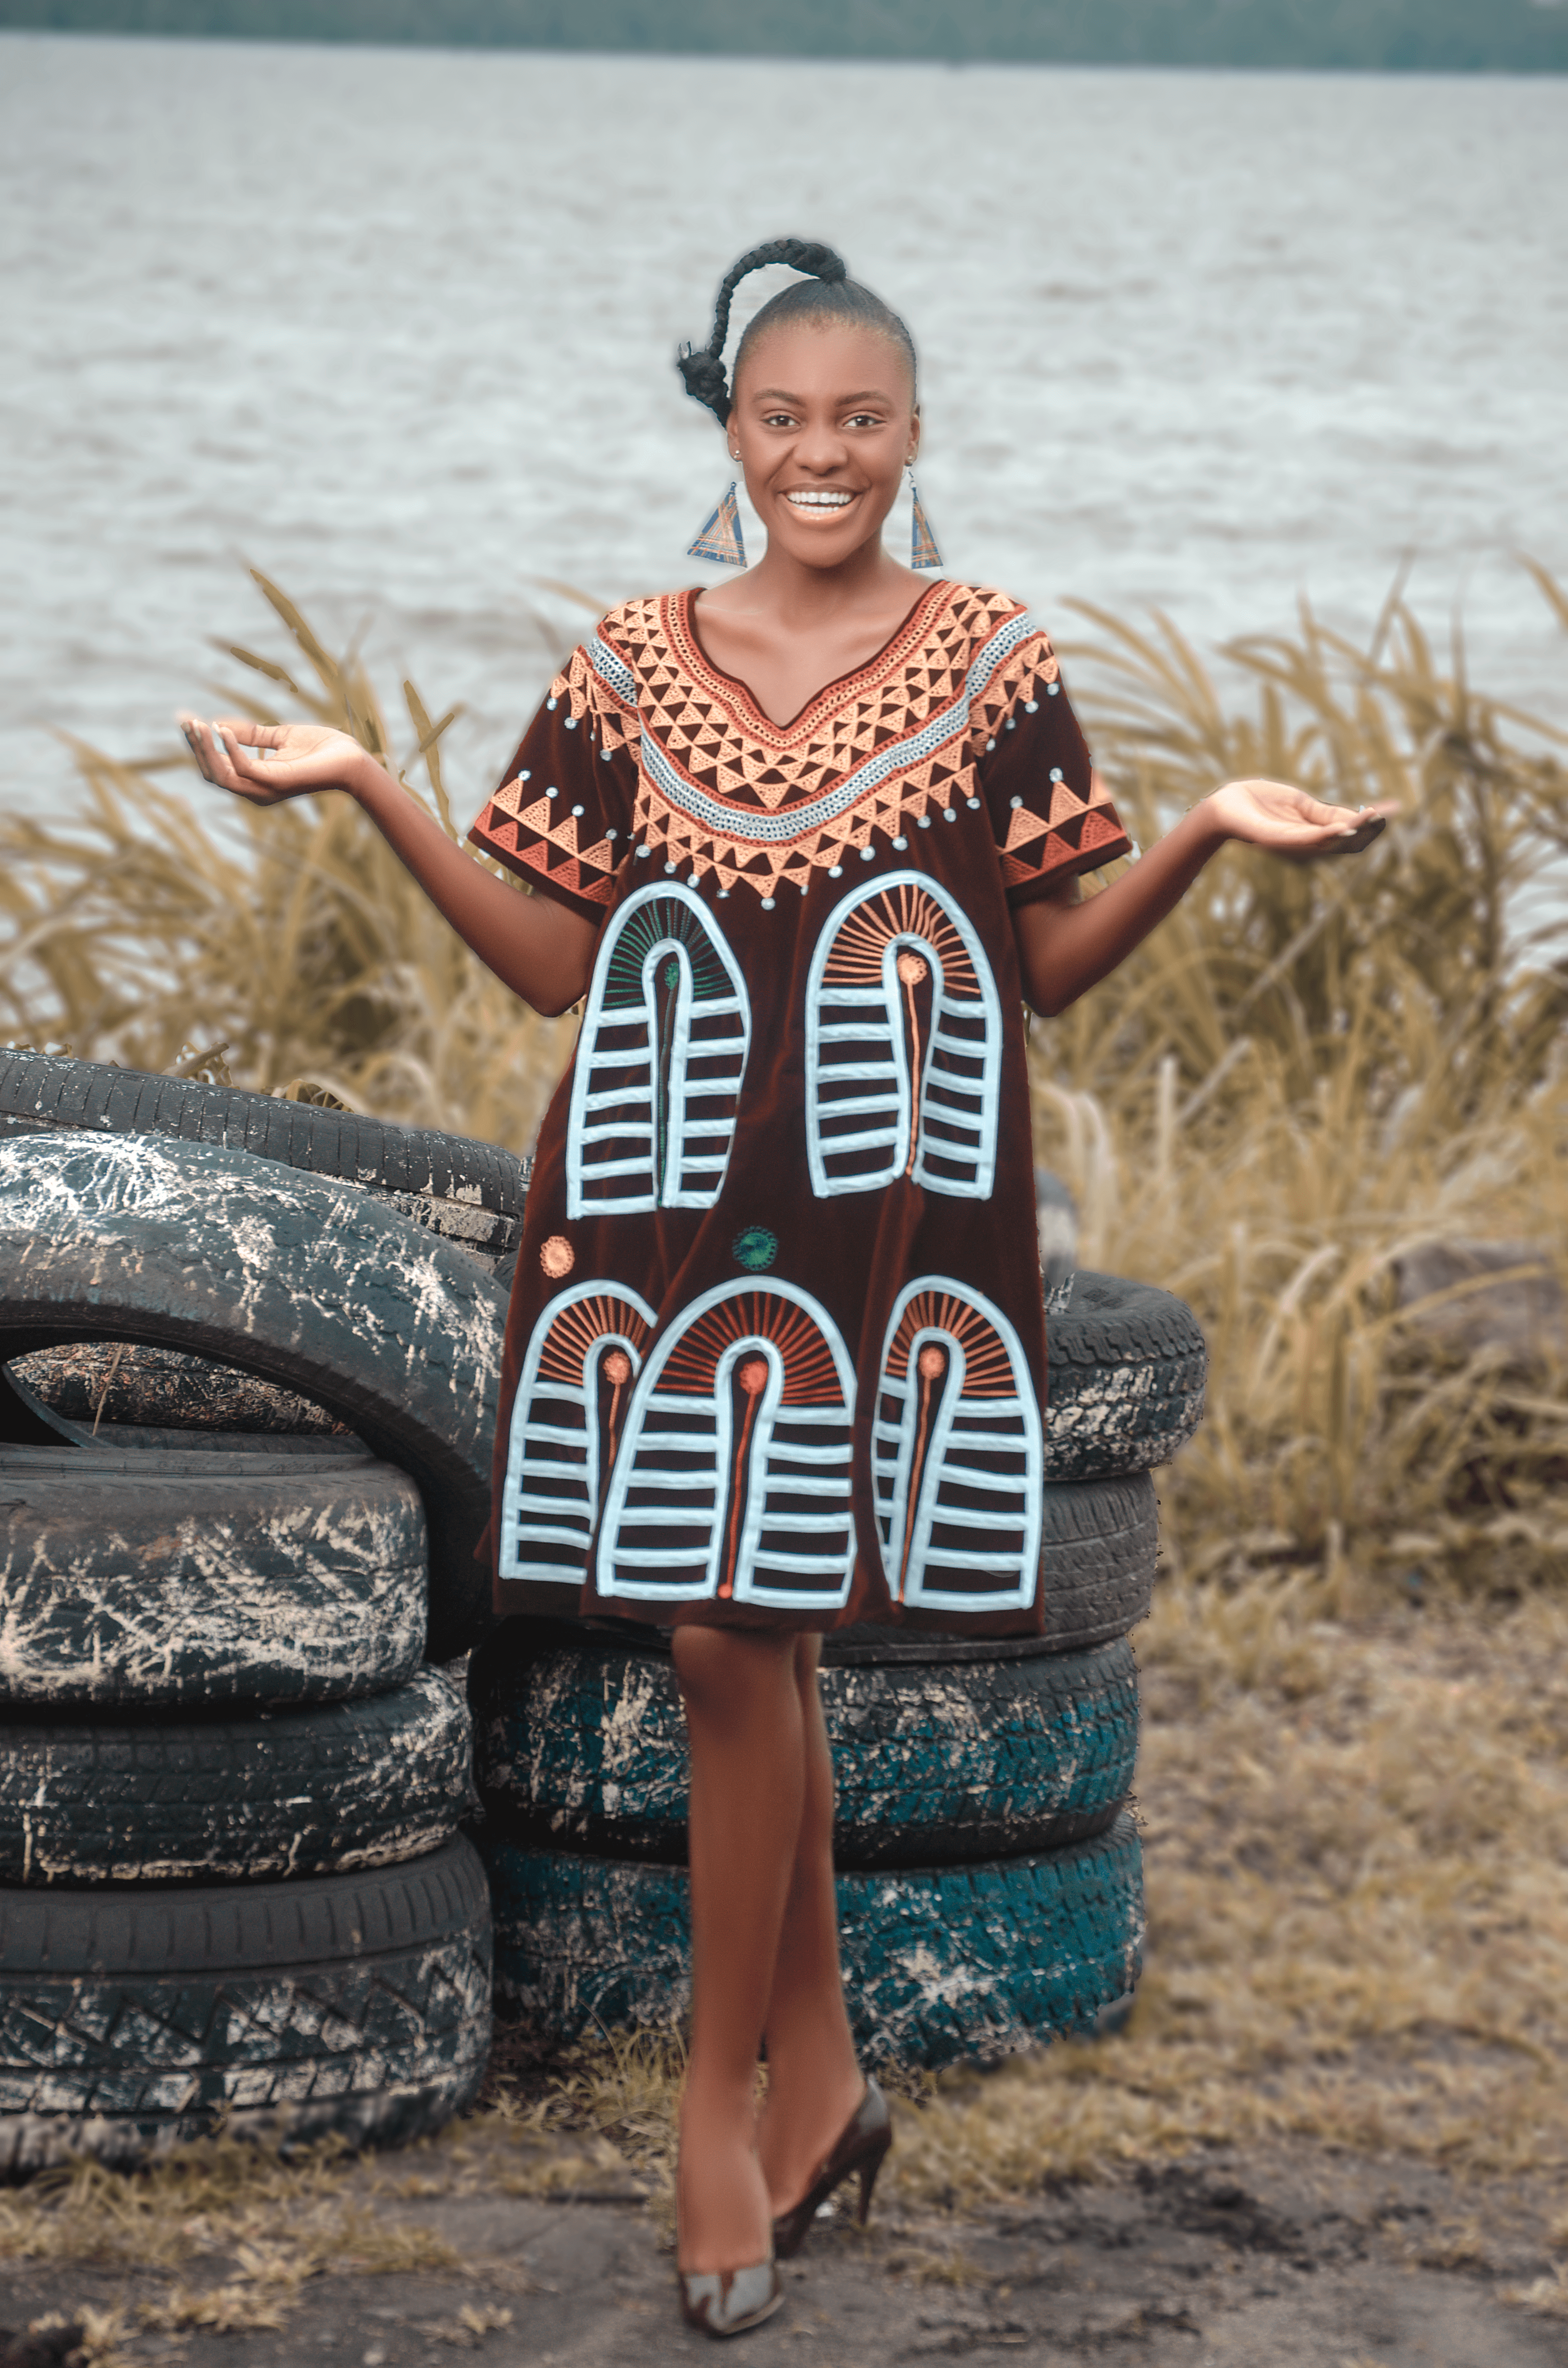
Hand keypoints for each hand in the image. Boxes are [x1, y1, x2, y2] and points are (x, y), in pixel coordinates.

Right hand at [178, 715, 369, 806]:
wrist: (351, 758)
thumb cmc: (321, 749)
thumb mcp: (279, 737)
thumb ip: (251, 735)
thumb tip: (219, 725)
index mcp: (255, 781)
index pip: (216, 768)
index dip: (198, 746)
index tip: (185, 720)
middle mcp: (256, 791)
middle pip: (211, 774)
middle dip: (195, 747)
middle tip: (185, 720)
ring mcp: (265, 789)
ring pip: (221, 775)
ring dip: (205, 749)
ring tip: (197, 724)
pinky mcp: (276, 782)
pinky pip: (242, 769)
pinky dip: (229, 748)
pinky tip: (222, 729)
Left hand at [1204, 778, 1394, 862]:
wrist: (1226, 805)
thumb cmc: (1260, 803)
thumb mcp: (1300, 804)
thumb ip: (1325, 813)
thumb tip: (1357, 817)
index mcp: (1312, 835)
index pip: (1348, 832)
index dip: (1370, 823)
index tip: (1392, 810)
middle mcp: (1306, 846)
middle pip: (1345, 843)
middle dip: (1368, 830)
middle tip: (1387, 816)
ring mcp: (1292, 845)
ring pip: (1330, 843)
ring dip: (1354, 830)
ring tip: (1374, 817)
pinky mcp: (1278, 841)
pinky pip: (1308, 839)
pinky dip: (1328, 834)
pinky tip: (1345, 826)